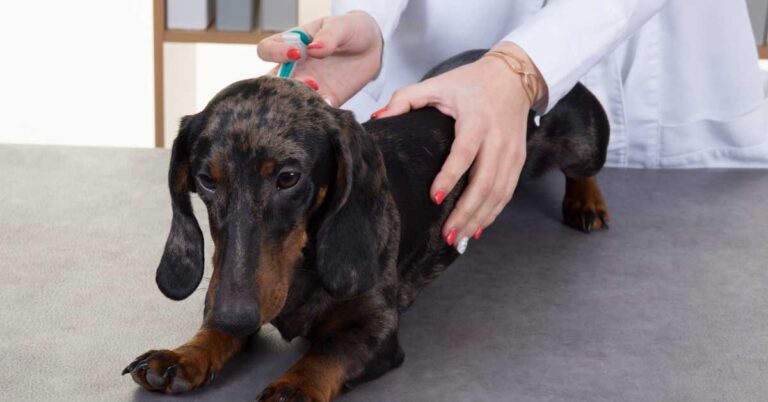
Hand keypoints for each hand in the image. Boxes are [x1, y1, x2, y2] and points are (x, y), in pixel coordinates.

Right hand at [257, 11, 382, 106]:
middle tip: (310, 81)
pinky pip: (315, 111)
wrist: (371, 48)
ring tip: (320, 92)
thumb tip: (314, 49)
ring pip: (290, 100)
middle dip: (284, 85)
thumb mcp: (340, 26)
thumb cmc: (350, 30)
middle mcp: (294, 68)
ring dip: (300, 100)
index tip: (296, 53)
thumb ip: (328, 36)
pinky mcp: (325, 100)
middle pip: (272, 82)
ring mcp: (308, 86)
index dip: (275, 53)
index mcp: (290, 44)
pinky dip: (319, 111)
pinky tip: (330, 103)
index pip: (266, 50)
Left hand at [373, 42, 546, 252]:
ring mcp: (511, 151)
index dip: (450, 176)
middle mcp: (497, 138)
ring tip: (458, 239)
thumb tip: (378, 117)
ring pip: (498, 193)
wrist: (514, 77)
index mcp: (477, 119)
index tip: (434, 197)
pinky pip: (507, 192)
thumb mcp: (437, 84)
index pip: (464, 153)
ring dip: (478, 219)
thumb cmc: (472, 82)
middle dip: (466, 212)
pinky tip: (476, 230)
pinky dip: (492, 213)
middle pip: (485, 182)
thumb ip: (405, 99)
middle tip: (446, 234)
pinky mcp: (518, 160)